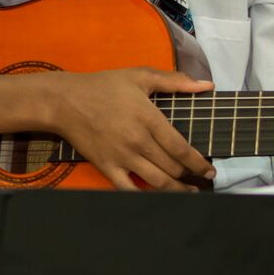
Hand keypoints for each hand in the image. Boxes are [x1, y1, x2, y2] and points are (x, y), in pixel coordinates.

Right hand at [37, 68, 216, 191]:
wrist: (65, 101)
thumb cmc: (103, 86)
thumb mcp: (140, 76)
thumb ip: (175, 81)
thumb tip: (206, 86)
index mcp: (149, 119)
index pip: (181, 149)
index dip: (198, 163)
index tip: (208, 170)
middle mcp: (138, 141)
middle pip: (172, 167)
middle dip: (190, 177)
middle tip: (199, 180)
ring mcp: (121, 157)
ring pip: (157, 182)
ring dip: (176, 191)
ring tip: (187, 193)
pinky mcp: (106, 167)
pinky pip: (128, 189)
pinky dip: (145, 197)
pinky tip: (156, 198)